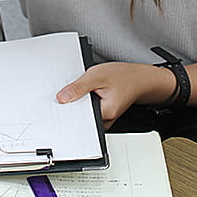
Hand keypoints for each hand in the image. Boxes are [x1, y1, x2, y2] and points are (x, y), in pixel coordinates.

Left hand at [56, 62, 172, 128]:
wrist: (139, 78)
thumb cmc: (123, 76)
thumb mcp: (97, 76)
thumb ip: (78, 88)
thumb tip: (61, 98)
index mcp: (105, 113)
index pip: (78, 117)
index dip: (66, 110)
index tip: (58, 102)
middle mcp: (104, 120)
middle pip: (79, 116)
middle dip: (71, 104)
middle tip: (72, 92)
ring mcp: (104, 118)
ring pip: (82, 113)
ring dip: (77, 102)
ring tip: (84, 90)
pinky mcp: (102, 114)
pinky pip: (87, 111)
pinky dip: (82, 102)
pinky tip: (86, 93)